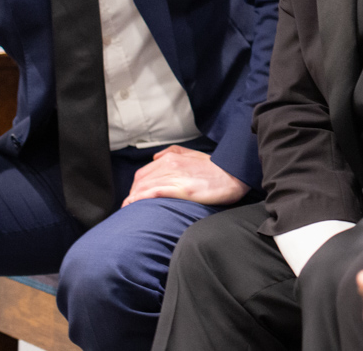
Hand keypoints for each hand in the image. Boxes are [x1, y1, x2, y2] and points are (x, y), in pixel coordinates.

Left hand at [121, 145, 247, 206]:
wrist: (234, 174)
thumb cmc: (216, 168)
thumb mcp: (194, 154)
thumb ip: (174, 152)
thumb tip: (156, 157)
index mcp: (172, 157)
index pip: (144, 172)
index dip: (136, 185)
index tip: (134, 195)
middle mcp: (170, 165)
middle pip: (141, 180)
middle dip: (133, 193)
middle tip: (130, 206)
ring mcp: (176, 177)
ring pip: (145, 187)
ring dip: (133, 198)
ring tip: (127, 210)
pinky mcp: (182, 189)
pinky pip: (156, 193)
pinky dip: (141, 198)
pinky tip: (134, 205)